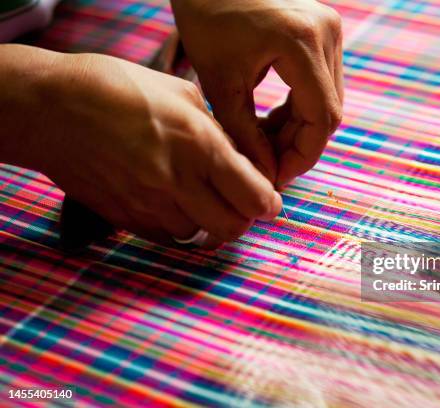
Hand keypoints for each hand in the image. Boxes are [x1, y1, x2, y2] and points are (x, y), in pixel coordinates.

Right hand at [36, 53, 280, 246]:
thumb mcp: (181, 94)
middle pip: (232, 228)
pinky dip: (178, 226)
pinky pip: (166, 238)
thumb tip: (239, 158)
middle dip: (244, 219)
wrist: (53, 109)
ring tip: (199, 198)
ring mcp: (150, 205)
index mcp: (200, 146)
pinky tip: (171, 203)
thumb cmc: (118, 88)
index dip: (268, 203)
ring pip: (199, 236)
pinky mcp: (126, 219)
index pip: (254, 197)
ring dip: (208, 222)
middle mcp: (179, 182)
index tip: (268, 200)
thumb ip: (216, 131)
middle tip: (240, 204)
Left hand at [171, 0, 343, 187]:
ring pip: (327, 101)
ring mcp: (329, 30)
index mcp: (302, 42)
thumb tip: (266, 173)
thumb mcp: (220, 82)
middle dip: (298, 144)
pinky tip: (271, 120)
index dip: (302, 155)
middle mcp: (326, 32)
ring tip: (263, 142)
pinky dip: (299, 108)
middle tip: (266, 163)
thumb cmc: (205, 15)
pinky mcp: (323, 32)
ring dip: (299, 128)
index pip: (322, 118)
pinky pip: (321, 84)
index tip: (277, 175)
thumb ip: (244, 133)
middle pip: (329, 112)